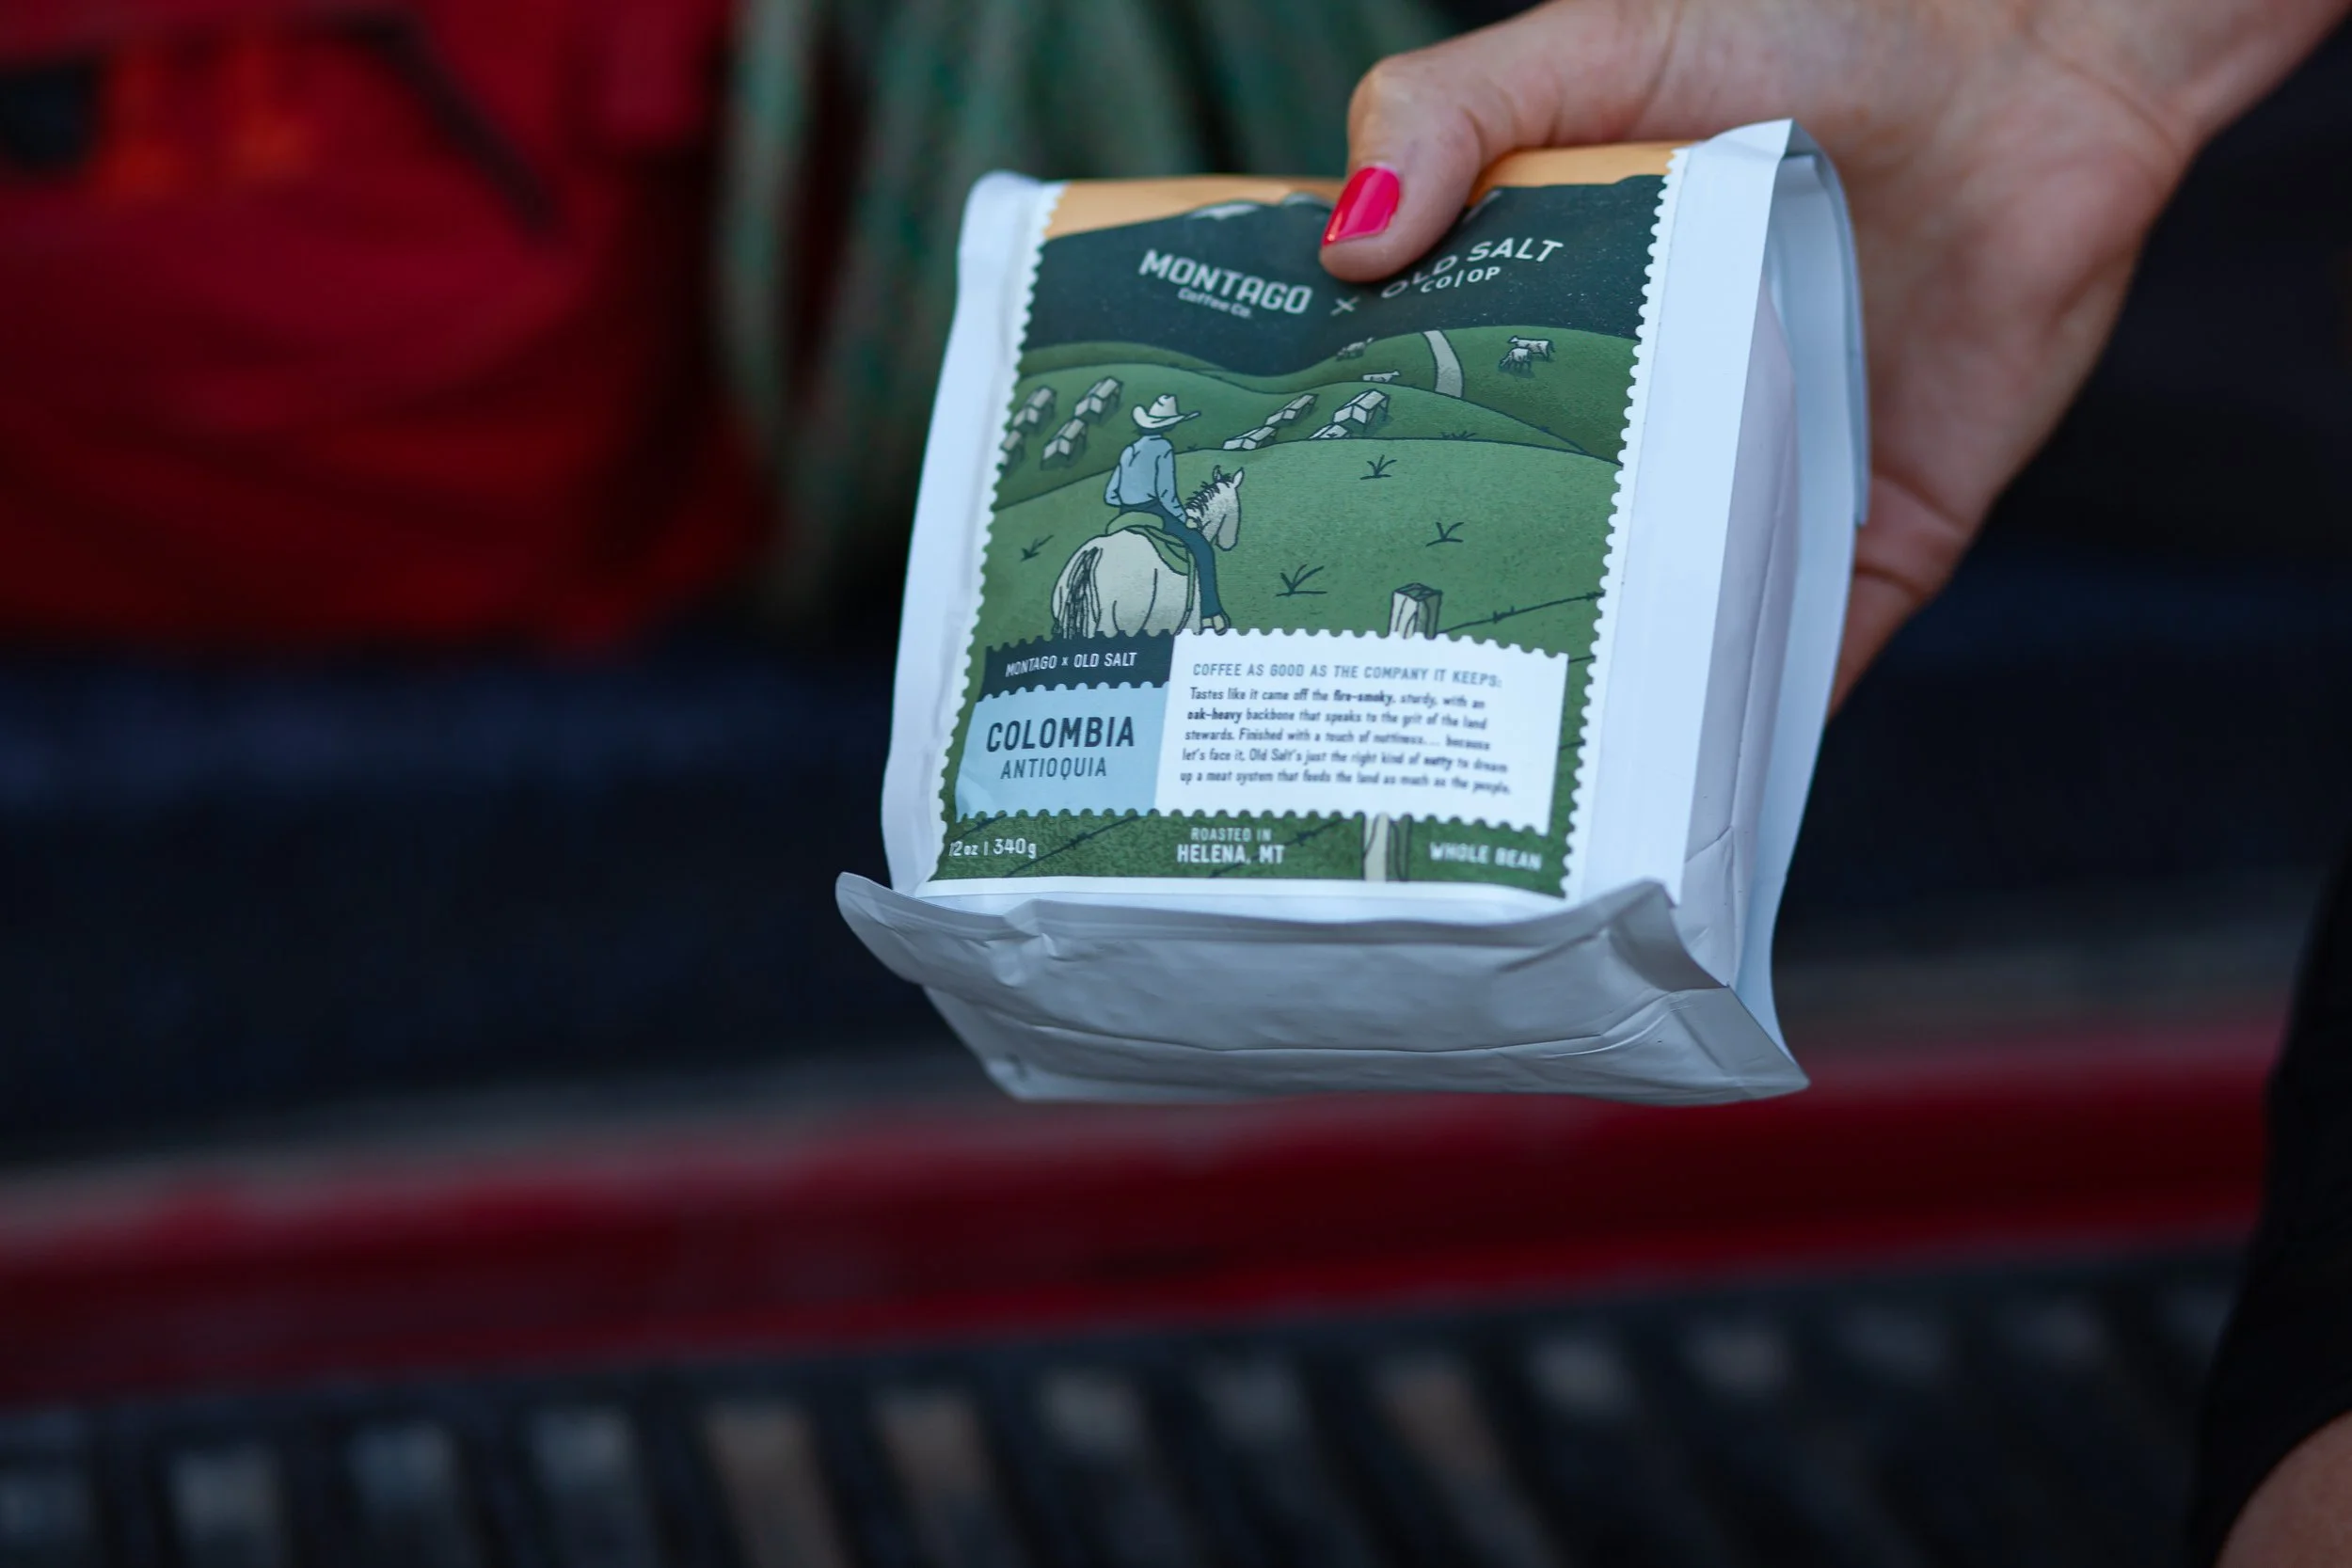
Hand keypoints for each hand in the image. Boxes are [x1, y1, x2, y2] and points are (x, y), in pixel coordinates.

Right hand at [1321, 0, 2344, 698]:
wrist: (2041, 57)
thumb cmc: (1820, 25)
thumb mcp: (1600, 46)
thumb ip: (1455, 114)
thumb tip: (1341, 248)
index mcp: (1550, 319)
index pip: (1422, 430)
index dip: (1340, 496)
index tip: (1250, 572)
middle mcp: (1640, 425)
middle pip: (1525, 556)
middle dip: (1444, 638)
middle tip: (1340, 720)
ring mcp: (1751, 493)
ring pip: (1649, 638)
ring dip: (1581, 717)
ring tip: (1478, 798)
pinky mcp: (1867, 541)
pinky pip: (1794, 668)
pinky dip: (1741, 744)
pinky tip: (1667, 813)